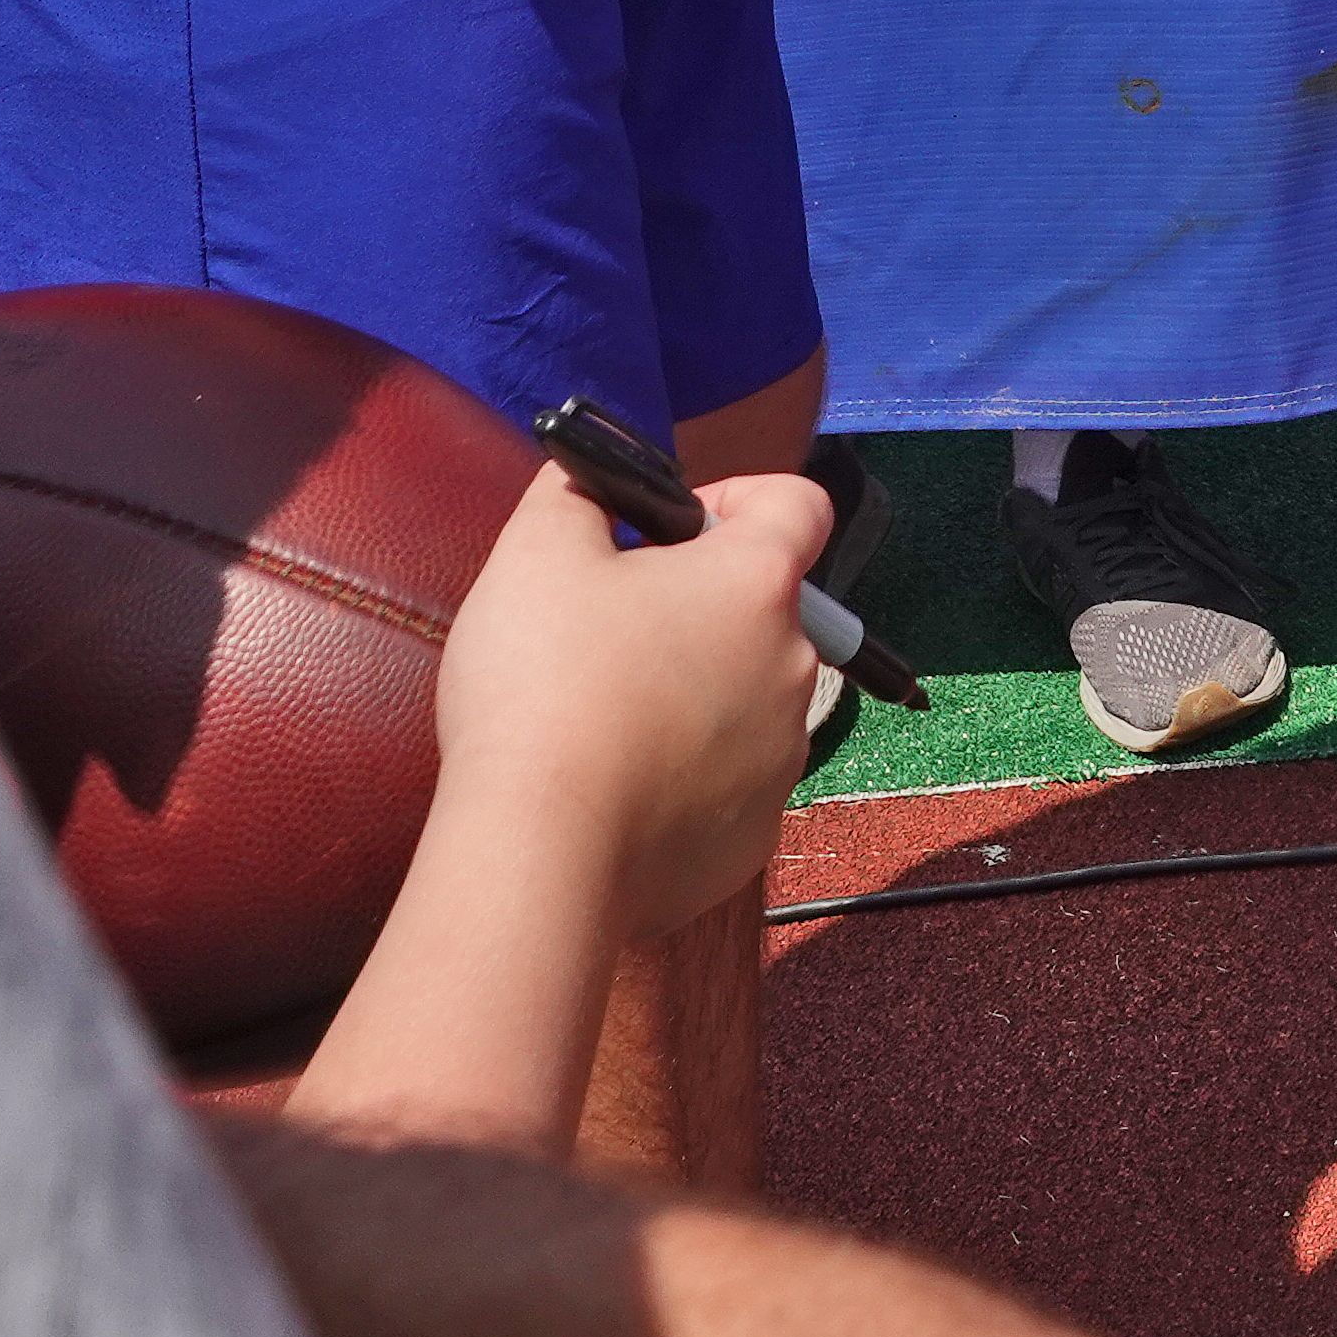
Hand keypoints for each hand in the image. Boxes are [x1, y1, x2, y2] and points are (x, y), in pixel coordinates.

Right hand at [428, 462, 828, 948]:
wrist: (538, 854)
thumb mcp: (536, 551)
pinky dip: (682, 775)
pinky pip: (725, 782)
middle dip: (695, 607)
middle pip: (761, 609)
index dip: (736, 499)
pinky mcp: (753, 836)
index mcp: (759, 585)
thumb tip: (596, 481)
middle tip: (607, 631)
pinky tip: (612, 788)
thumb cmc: (542, 685)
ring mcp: (782, 757)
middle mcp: (795, 666)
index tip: (667, 530)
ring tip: (601, 717)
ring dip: (692, 691)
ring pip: (744, 697)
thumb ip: (578, 491)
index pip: (799, 504)